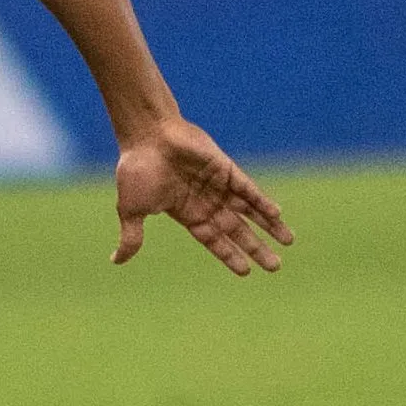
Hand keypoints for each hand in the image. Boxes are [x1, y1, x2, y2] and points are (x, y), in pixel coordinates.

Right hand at [112, 118, 292, 274]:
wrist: (147, 134)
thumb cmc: (137, 169)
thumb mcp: (131, 209)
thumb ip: (131, 236)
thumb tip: (116, 260)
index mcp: (187, 213)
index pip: (213, 240)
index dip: (230, 255)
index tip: (246, 271)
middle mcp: (206, 201)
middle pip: (236, 230)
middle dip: (256, 247)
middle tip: (275, 266)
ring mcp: (218, 185)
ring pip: (248, 211)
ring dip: (269, 226)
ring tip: (288, 241)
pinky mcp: (226, 169)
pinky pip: (249, 189)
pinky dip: (263, 202)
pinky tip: (277, 215)